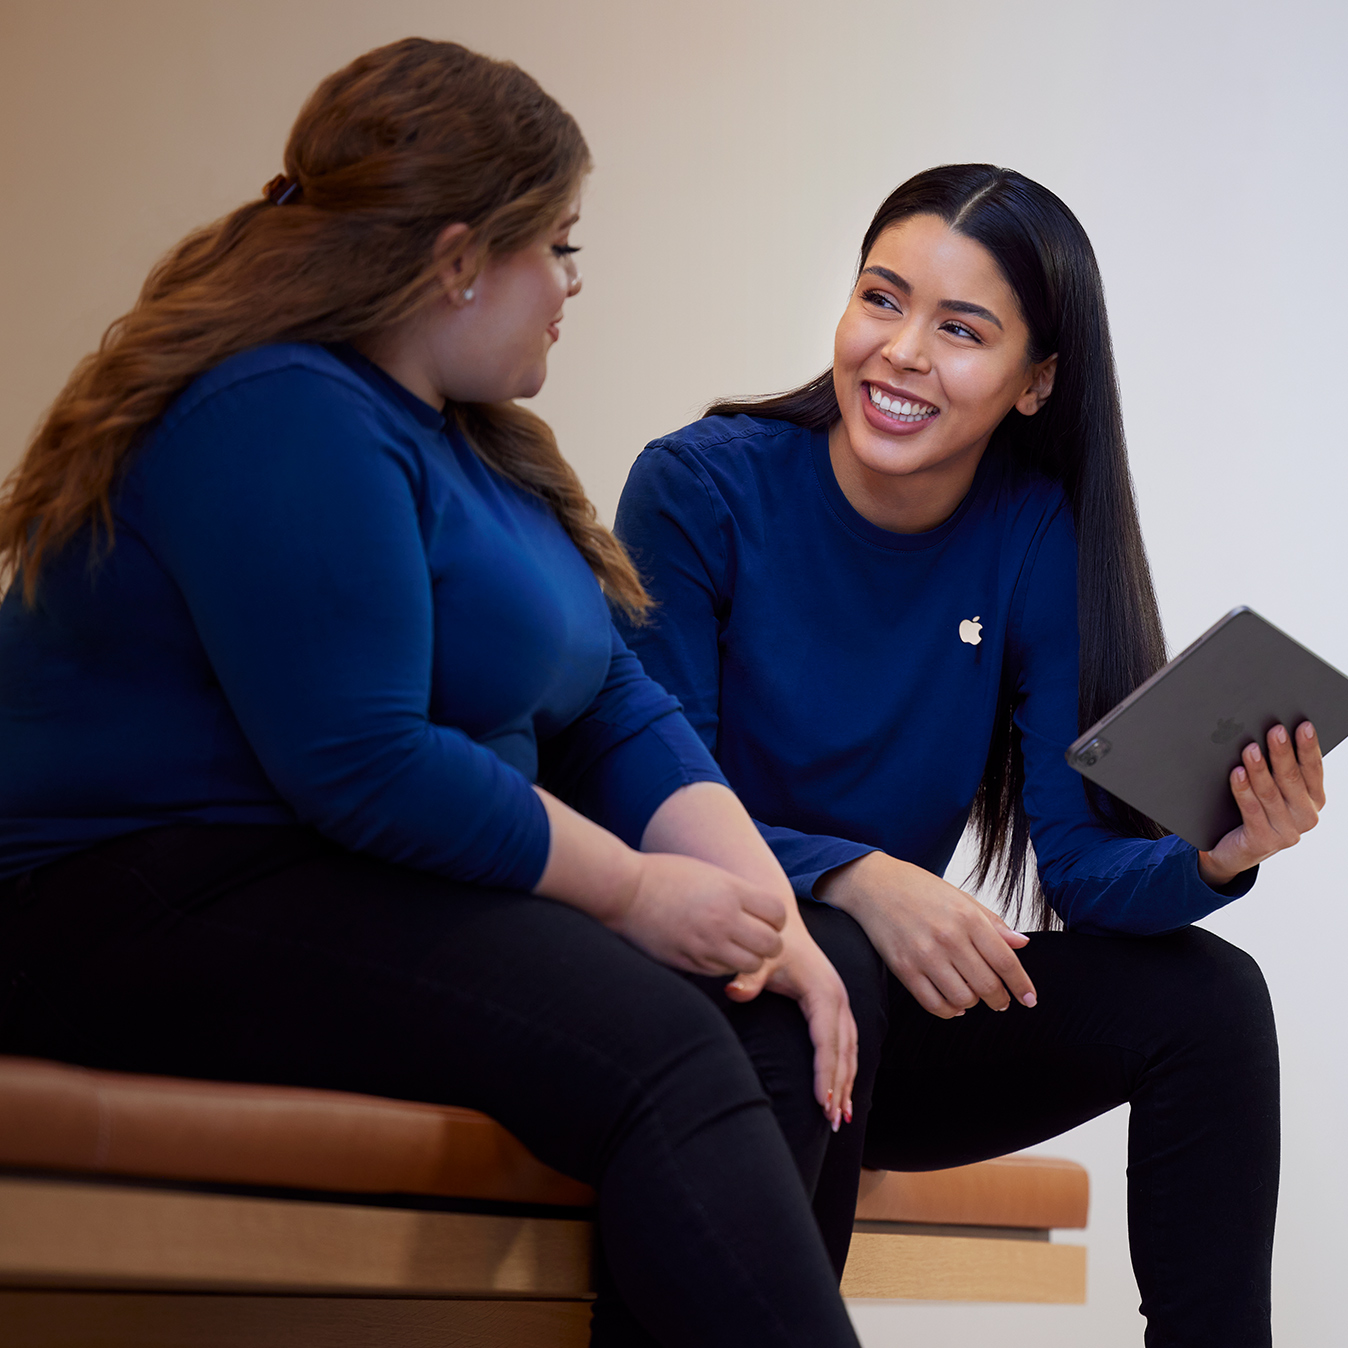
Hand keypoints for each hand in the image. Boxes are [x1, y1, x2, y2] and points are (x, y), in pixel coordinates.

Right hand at [609, 852, 786, 977]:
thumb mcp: (709, 873)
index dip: (776, 919)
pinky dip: (725, 966)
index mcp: (730, 891)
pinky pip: (723, 972)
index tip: (765, 918)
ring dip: (749, 959)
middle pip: (772, 944)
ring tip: (735, 948)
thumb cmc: (665, 875)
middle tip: (756, 938)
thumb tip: (764, 910)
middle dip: (769, 944)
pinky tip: (713, 952)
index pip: (778, 913)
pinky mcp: (689, 961)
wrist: (624, 891)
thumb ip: (737, 892)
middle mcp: (723, 918)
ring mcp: (706, 943)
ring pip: (751, 964)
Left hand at [724, 901, 857, 1131]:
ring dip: (847, 1084)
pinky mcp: (837, 1008)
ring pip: (850, 1052)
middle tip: (832, 1122)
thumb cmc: (771, 945)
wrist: (783, 923)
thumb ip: (748, 977)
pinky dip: (846, 1071)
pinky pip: (848, 1046)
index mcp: (823, 991)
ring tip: (841, 1119)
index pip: (826, 1040)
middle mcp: (838, 999)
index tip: (821, 1102)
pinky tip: (843, 1095)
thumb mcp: (760, 958)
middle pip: (843, 1051)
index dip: (825, 1073)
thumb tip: (733, 991)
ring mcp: (841, 1003)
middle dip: (839, 1087)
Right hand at [817, 852, 1036, 1019]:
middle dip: (1000, 1000)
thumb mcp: (960, 897)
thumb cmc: (919, 889)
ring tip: (972, 996)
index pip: (1006, 961)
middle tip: (1001, 1001)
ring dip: (973, 1003)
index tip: (1030, 999)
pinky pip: (934, 1004)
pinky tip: (953, 1004)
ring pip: (963, 999)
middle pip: (987, 985)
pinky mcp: (903, 969)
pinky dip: (949, 1011)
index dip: (1021, 985)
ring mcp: (924, 955)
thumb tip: (1022, 943)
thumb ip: (992, 922)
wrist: (872, 884)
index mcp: (967, 917)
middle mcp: (948, 938)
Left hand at [1199, 721, 1324, 886]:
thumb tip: (1272, 733)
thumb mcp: (1274, 790)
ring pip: (1270, 793)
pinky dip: (1243, 789)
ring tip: (1250, 749)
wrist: (1234, 849)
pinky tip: (1236, 773)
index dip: (1308, 747)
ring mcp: (1287, 832)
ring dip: (1259, 769)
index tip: (1303, 725)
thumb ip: (1279, 769)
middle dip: (1282, 753)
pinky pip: (1251, 809)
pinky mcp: (1264, 841)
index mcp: (1314, 800)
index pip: (1313, 769)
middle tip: (1274, 730)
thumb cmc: (1255, 809)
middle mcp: (1306, 817)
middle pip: (1292, 778)